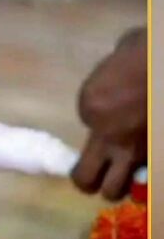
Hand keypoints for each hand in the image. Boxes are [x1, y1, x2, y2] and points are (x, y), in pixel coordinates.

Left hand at [72, 27, 146, 199]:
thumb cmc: (150, 48)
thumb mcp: (122, 51)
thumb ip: (116, 72)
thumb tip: (122, 64)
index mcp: (92, 105)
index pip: (86, 120)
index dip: (98, 115)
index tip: (112, 107)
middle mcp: (107, 136)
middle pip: (84, 179)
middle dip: (88, 179)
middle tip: (98, 173)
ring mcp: (134, 153)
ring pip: (114, 190)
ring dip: (118, 184)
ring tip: (124, 177)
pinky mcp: (155, 160)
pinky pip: (147, 178)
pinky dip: (148, 175)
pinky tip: (148, 164)